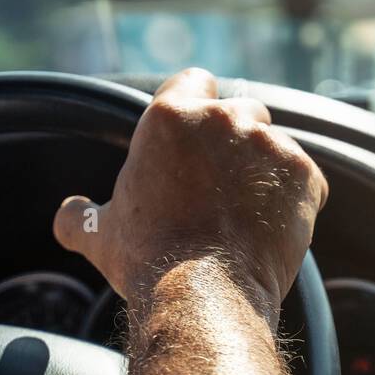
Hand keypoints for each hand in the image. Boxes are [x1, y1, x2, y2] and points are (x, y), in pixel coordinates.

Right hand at [52, 68, 327, 326]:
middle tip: (219, 182)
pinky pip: (305, 176)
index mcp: (172, 115)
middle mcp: (224, 118)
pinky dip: (294, 196)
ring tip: (245, 210)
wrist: (204, 293)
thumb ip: (80, 215)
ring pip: (274, 143)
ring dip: (263, 168)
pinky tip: (271, 224)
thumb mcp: (100, 235)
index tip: (194, 136)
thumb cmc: (149, 258)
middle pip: (240, 109)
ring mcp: (269, 144)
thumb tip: (69, 215)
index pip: (193, 81)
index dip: (195, 105)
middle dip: (233, 139)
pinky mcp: (304, 173)